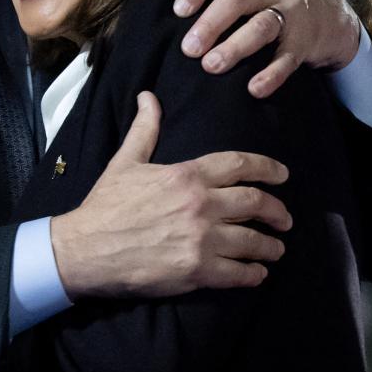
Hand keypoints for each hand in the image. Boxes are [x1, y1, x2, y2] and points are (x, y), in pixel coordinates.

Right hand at [50, 92, 291, 298]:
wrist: (85, 250)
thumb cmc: (105, 206)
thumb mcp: (125, 162)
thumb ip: (145, 129)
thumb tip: (148, 97)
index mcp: (187, 175)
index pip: (240, 165)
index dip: (267, 169)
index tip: (283, 176)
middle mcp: (201, 205)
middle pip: (255, 203)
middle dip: (277, 211)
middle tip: (285, 219)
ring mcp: (202, 240)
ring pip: (253, 241)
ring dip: (270, 246)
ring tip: (276, 250)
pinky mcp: (197, 272)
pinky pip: (239, 273)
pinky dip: (254, 274)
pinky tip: (258, 274)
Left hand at [173, 0, 361, 97]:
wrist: (332, 13)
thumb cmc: (272, 0)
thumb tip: (167, 21)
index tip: (178, 12)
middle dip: (210, 24)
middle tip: (188, 49)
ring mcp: (291, 10)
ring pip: (261, 26)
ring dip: (235, 47)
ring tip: (212, 66)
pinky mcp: (305, 40)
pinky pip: (287, 58)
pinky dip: (271, 74)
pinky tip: (254, 89)